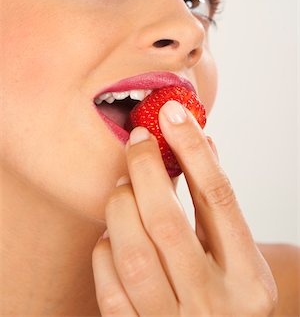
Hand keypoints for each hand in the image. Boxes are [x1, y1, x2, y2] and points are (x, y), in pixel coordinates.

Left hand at [92, 100, 276, 315]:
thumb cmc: (228, 293)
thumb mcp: (237, 256)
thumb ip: (218, 205)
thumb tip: (199, 141)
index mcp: (249, 278)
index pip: (218, 198)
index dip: (192, 149)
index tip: (172, 113)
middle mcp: (217, 305)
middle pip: (167, 222)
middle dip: (145, 170)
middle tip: (138, 141)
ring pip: (133, 253)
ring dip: (120, 207)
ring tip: (122, 186)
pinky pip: (110, 286)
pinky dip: (106, 249)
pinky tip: (114, 234)